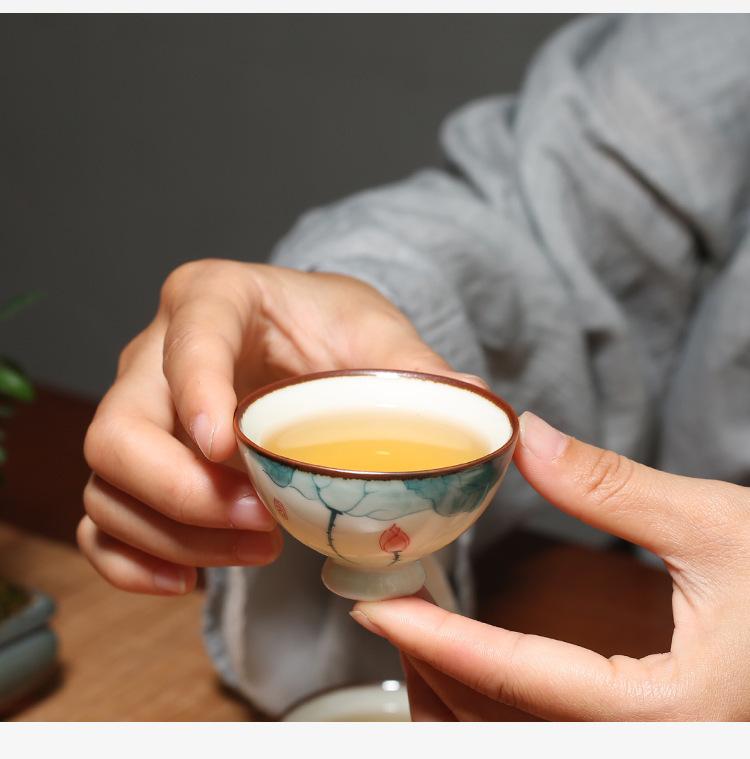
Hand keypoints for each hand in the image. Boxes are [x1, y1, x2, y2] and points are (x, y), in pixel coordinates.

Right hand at [79, 259, 472, 594]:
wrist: (299, 341)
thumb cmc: (330, 327)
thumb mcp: (377, 333)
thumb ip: (415, 368)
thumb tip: (470, 401)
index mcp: (214, 300)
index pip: (189, 338)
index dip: (197, 391)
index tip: (226, 448)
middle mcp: (156, 355)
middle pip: (118, 432)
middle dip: (184, 493)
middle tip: (262, 524)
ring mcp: (140, 413)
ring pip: (108, 486)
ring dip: (176, 535)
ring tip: (258, 551)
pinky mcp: (139, 465)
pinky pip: (101, 521)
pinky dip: (133, 561)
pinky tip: (187, 581)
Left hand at [351, 411, 749, 720]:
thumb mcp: (720, 526)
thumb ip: (615, 488)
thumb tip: (528, 436)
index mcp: (665, 713)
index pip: (517, 676)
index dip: (434, 641)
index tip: (377, 609)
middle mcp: (645, 749)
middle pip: (495, 725)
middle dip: (427, 671)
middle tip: (383, 608)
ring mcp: (641, 751)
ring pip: (508, 741)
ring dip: (449, 693)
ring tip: (412, 631)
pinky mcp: (642, 740)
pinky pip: (536, 738)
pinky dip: (485, 706)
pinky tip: (467, 663)